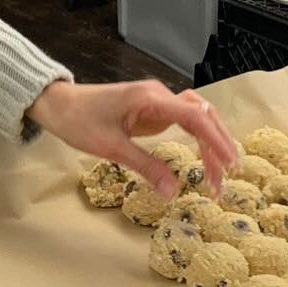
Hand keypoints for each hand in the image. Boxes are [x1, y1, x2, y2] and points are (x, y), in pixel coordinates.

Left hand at [27, 78, 235, 195]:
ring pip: (196, 116)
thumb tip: (174, 191)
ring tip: (218, 173)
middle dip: (218, 145)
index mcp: (151, 98)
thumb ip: (146, 167)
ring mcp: (157, 100)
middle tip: (226, 178)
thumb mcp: (111, 148)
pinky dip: (197, 138)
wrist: (58, 104)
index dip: (216, 140)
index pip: (196, 116)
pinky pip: (183, 121)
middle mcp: (159, 95)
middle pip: (202, 115)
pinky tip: (204, 157)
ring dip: (210, 141)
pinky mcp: (152, 109)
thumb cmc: (79, 121)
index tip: (230, 164)